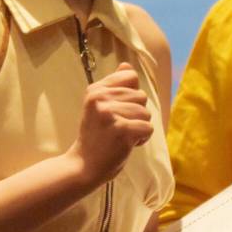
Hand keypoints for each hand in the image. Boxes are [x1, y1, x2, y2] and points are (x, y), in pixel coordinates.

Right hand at [68, 62, 152, 184]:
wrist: (83, 165)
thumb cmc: (95, 136)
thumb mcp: (99, 106)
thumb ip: (114, 85)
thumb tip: (127, 65)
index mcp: (95, 89)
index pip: (130, 76)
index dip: (131, 95)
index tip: (118, 109)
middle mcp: (100, 98)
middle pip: (141, 96)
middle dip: (136, 114)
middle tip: (118, 128)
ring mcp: (110, 114)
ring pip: (146, 112)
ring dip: (139, 127)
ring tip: (122, 136)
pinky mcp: (121, 130)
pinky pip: (148, 127)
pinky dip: (142, 138)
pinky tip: (128, 144)